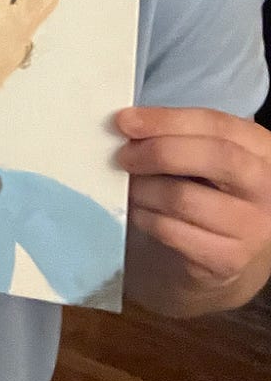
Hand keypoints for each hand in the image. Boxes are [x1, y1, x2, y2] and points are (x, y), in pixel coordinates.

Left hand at [117, 106, 270, 310]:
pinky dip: (145, 217)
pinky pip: (171, 232)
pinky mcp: (227, 259)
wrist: (229, 246)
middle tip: (124, 156)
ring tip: (133, 186)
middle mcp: (265, 188)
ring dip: (143, 189)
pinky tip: (143, 211)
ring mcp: (252, 227)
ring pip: (182, 198)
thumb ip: (179, 135)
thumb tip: (129, 125)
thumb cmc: (212, 188)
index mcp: (262, 149)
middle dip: (157, 152)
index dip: (166, 121)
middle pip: (212, 158)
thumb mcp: (209, 154)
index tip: (125, 121)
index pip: (216, 125)